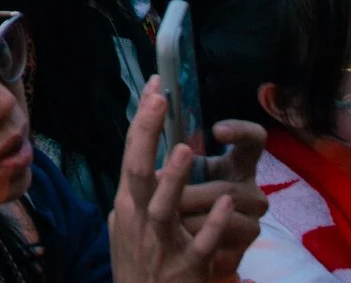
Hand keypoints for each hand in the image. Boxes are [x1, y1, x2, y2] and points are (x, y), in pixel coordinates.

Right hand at [114, 82, 250, 282]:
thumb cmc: (136, 269)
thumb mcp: (123, 231)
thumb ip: (129, 203)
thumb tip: (133, 176)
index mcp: (127, 205)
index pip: (130, 154)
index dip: (142, 121)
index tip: (154, 87)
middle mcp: (139, 219)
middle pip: (137, 170)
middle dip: (148, 133)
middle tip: (159, 99)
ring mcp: (161, 243)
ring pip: (164, 207)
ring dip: (175, 178)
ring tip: (188, 149)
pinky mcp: (186, 267)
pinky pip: (201, 244)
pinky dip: (214, 225)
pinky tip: (228, 207)